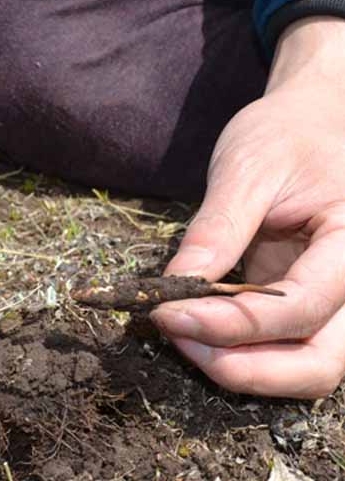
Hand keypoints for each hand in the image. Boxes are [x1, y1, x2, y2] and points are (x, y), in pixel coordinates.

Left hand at [151, 16, 344, 398]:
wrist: (312, 125)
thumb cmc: (287, 135)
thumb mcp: (248, 169)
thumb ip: (218, 230)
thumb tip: (175, 287)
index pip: (300, 307)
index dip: (232, 324)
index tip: (167, 314)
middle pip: (318, 366)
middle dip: (243, 368)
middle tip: (176, 336)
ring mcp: (338, 302)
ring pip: (305, 370)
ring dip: (241, 368)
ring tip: (181, 333)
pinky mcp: (310, 306)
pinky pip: (284, 349)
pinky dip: (241, 352)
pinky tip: (196, 328)